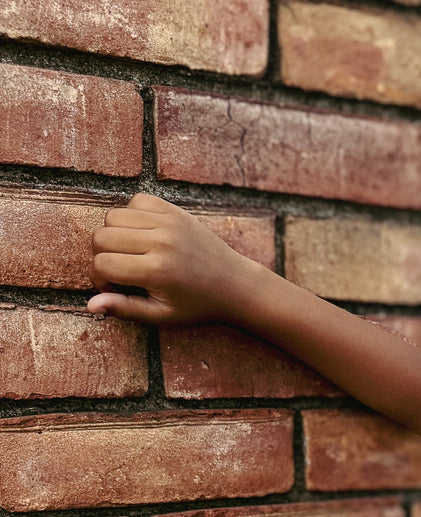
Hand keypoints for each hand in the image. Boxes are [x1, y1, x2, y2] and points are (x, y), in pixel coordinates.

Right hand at [88, 193, 257, 325]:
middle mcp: (160, 242)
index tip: (115, 289)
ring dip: (114, 236)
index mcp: (156, 271)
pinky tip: (144, 236)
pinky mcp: (173, 209)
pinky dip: (132, 216)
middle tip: (121, 271)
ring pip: (112, 216)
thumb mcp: (162, 315)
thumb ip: (125, 309)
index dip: (100, 279)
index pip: (102, 264)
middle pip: (100, 237)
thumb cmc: (196, 304)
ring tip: (132, 254)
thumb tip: (90, 305)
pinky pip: (134, 201)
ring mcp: (167, 222)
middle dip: (102, 256)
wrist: (233, 283)